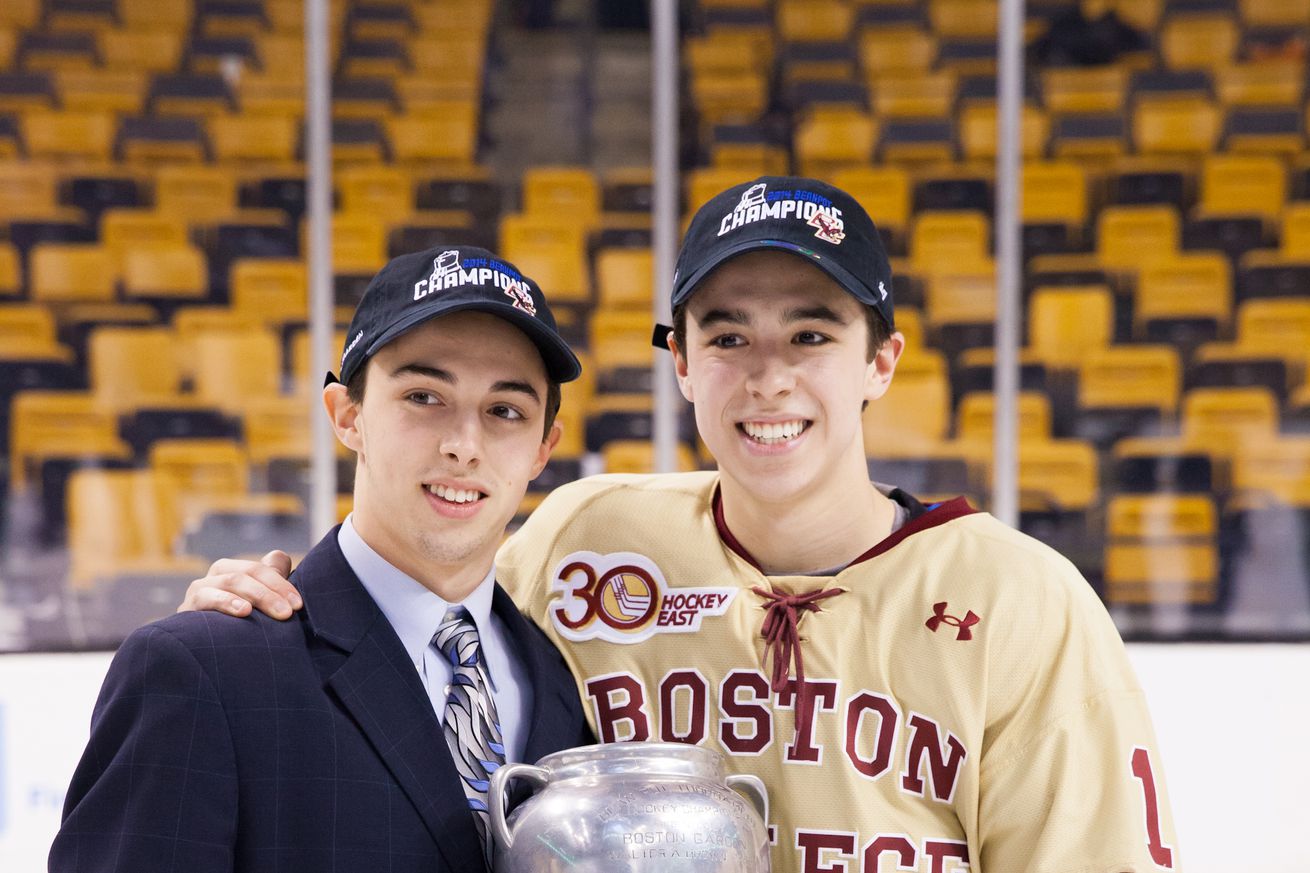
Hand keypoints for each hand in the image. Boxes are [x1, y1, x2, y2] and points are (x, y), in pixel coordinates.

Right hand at [178, 550, 301, 618]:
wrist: (204, 654)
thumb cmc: (237, 626)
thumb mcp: (257, 603)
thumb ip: (270, 578)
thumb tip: (280, 557)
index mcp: (236, 569)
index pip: (262, 568)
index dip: (282, 583)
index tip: (299, 605)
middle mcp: (217, 574)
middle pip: (249, 572)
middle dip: (273, 592)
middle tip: (289, 613)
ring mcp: (200, 588)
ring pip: (231, 581)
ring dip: (257, 595)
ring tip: (277, 612)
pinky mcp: (187, 607)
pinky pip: (206, 597)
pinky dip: (226, 602)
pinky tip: (243, 611)